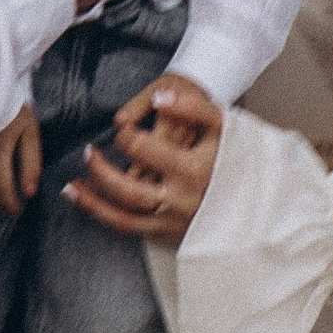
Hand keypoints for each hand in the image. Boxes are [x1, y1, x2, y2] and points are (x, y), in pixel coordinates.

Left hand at [68, 74, 222, 244]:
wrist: (260, 206)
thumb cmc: (236, 158)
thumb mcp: (225, 126)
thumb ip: (193, 106)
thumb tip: (158, 99)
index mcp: (197, 168)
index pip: (150, 152)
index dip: (129, 139)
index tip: (122, 132)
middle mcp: (183, 199)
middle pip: (131, 189)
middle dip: (103, 170)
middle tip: (90, 152)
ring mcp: (174, 220)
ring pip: (124, 214)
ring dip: (93, 199)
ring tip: (71, 185)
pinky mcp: (168, 234)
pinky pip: (128, 228)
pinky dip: (102, 215)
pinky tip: (84, 199)